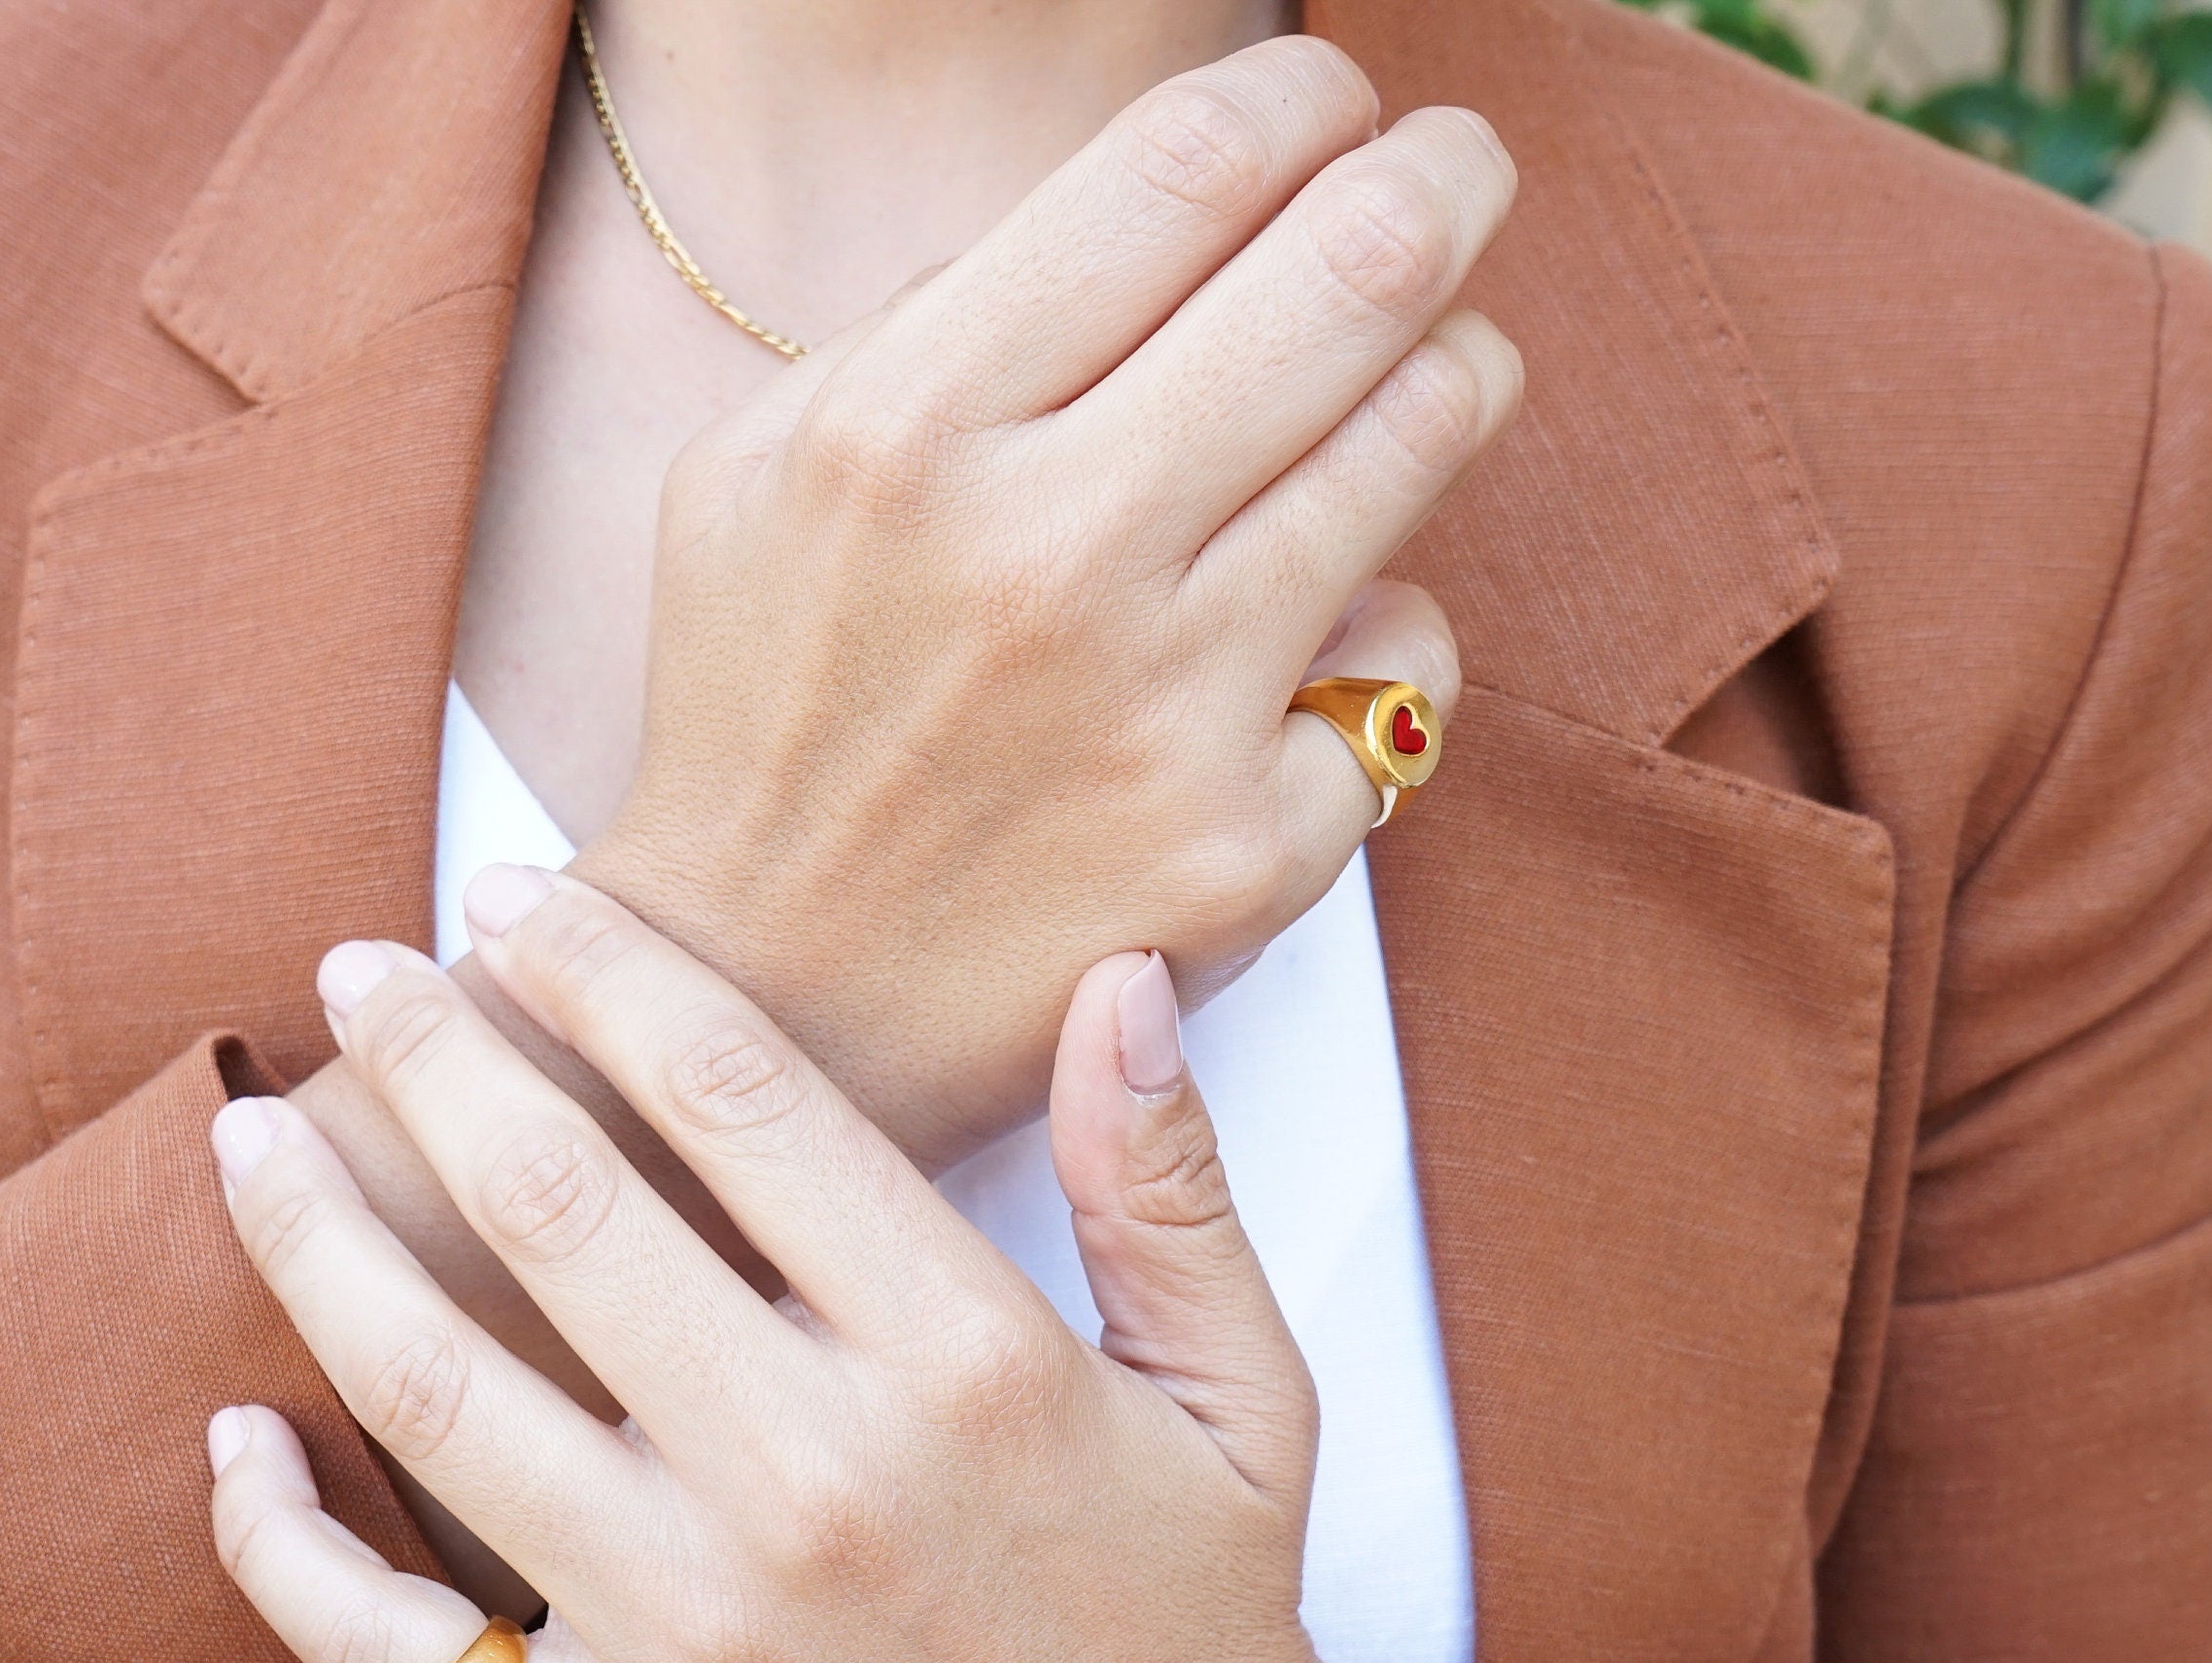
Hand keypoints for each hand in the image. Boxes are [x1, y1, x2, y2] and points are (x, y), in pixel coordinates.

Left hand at [206, 872, 1457, 1662]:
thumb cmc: (1206, 1626)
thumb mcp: (1247, 1391)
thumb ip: (1170, 1182)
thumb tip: (1118, 979)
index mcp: (966, 1359)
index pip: (733, 1091)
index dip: (602, 965)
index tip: (519, 895)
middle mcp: (811, 1481)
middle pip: (554, 1201)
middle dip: (429, 1055)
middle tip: (354, 967)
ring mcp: (696, 1635)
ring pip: (433, 1388)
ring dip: (312, 1242)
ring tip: (251, 1144)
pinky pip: (390, 1646)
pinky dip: (281, 1542)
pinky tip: (234, 1440)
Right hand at [579, 35, 1519, 1164]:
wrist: (759, 1011)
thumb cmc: (761, 720)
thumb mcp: (757, 473)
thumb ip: (927, 324)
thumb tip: (1142, 223)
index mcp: (907, 429)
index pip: (1188, 167)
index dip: (1303, 100)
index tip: (1333, 103)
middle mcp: (1049, 555)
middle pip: (1356, 265)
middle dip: (1441, 183)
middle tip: (1454, 174)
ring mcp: (1163, 710)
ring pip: (1423, 438)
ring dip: (1453, 371)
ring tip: (1430, 364)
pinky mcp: (1244, 851)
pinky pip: (1412, 670)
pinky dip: (1386, 632)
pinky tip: (1318, 639)